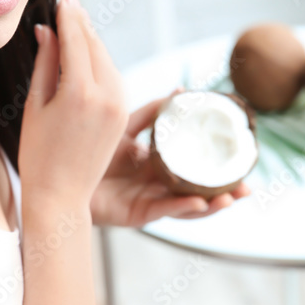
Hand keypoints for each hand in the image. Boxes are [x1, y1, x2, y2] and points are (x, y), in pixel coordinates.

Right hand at [18, 0, 128, 210]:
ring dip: (92, 41)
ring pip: (107, 60)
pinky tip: (90, 53)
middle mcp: (106, 96)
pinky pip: (113, 78)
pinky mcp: (124, 115)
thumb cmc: (38, 154)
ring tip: (78, 23)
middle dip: (82, 24)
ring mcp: (119, 106)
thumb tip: (47, 30)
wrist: (61, 195)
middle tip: (70, 4)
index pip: (75, 40)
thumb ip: (46, 63)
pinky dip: (101, 62)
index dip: (68, 17)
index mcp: (79, 92)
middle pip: (94, 46)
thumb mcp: (36, 104)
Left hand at [89, 89, 251, 228]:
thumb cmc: (86, 148)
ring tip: (232, 198)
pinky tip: (199, 201)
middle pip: (198, 191)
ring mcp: (148, 201)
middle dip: (226, 192)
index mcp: (158, 165)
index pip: (194, 166)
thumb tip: (181, 90)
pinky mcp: (135, 214)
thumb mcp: (125, 125)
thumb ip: (152, 111)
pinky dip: (181, 207)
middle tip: (249, 188)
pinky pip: (162, 211)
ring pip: (186, 206)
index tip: (245, 161)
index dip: (219, 166)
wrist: (55, 171)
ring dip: (211, 204)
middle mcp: (157, 185)